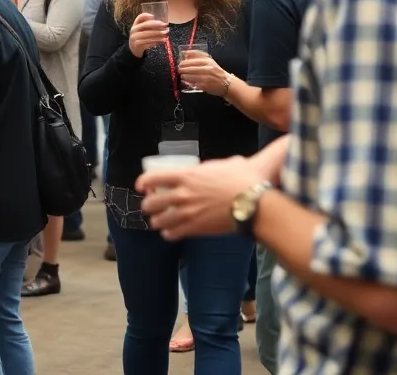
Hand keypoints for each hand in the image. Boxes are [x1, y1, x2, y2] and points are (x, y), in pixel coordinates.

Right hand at [128, 13, 168, 57]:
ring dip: (158, 35)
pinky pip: (148, 43)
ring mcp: (135, 38)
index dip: (146, 15)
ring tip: (165, 35)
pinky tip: (161, 41)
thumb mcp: (141, 29)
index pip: (140, 17)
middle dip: (157, 25)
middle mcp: (134, 30)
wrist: (133, 48)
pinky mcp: (138, 45)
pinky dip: (155, 42)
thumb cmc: (140, 36)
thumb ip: (147, 24)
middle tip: (165, 27)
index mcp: (135, 25)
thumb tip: (158, 21)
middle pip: (146, 25)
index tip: (154, 16)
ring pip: (148, 35)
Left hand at [135, 155, 265, 239]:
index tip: (141, 186)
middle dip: (148, 205)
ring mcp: (187, 212)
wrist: (255, 202)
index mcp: (186, 175)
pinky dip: (169, 234)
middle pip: (150, 202)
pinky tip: (171, 232)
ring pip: (158, 220)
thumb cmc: (244, 179)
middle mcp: (182, 193)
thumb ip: (215, 166)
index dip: (142, 182)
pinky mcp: (195, 228)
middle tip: (151, 206)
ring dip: (157, 221)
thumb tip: (223, 165)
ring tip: (160, 221)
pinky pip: (172, 234)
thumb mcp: (227, 163)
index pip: (152, 177)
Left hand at [177, 53, 228, 94]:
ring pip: (191, 76)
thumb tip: (185, 53)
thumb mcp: (209, 60)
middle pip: (191, 68)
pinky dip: (188, 82)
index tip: (180, 63)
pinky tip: (186, 81)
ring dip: (184, 76)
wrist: (226, 83)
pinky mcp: (205, 85)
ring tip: (182, 75)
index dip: (185, 62)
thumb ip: (198, 56)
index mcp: (208, 61)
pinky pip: (193, 83)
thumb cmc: (216, 71)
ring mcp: (206, 78)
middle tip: (179, 69)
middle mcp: (207, 69)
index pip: (193, 60)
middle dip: (183, 69)